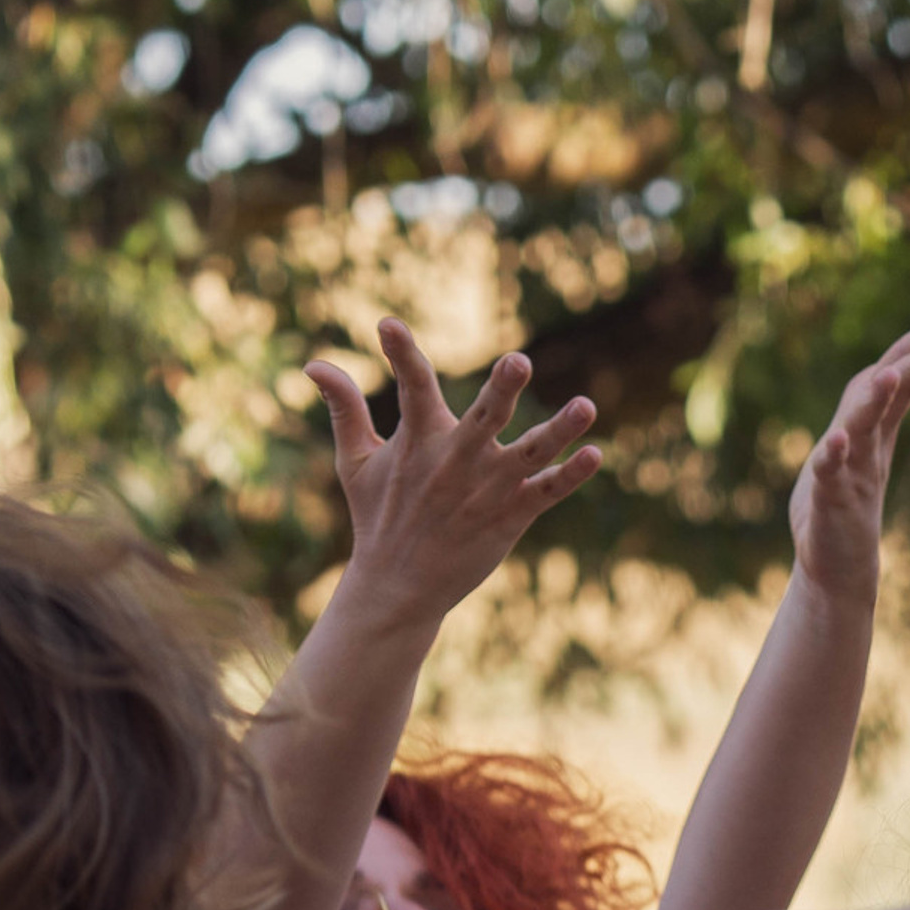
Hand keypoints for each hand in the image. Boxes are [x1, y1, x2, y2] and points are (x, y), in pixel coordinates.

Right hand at [304, 321, 601, 630]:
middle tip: (519, 360)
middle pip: (483, 417)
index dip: (401, 353)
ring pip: (530, 453)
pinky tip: (595, 454)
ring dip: (558, 431)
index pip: (410, 387)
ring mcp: (488, 489)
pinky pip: (548, 492)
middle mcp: (457, 461)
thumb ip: (343, 409)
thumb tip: (314, 362)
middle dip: (501, 389)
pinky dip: (571, 476)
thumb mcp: (355, 461)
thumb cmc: (378, 516)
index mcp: (419, 441)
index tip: (388, 324)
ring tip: (587, 406)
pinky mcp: (512, 516)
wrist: (399, 585)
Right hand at [790, 306, 909, 598]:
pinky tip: (839, 440)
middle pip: (889, 379)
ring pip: (857, 420)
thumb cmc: (851, 504)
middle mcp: (859, 431)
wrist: (831, 563)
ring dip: (874, 396)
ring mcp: (841, 460)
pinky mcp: (825, 494)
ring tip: (894, 373)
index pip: (909, 367)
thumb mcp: (874, 449)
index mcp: (877, 421)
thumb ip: (886, 409)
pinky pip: (828, 470)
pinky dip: (833, 454)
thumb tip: (904, 369)